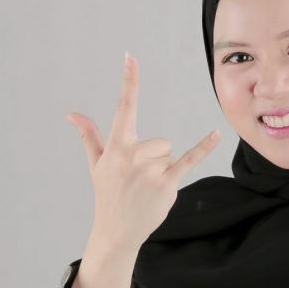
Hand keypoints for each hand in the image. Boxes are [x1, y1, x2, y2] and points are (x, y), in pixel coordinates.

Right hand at [66, 51, 219, 251]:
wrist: (116, 231)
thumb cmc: (108, 195)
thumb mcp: (97, 164)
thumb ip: (89, 136)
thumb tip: (72, 114)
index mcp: (116, 146)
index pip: (124, 106)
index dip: (129, 81)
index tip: (131, 57)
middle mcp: (131, 155)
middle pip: (161, 141)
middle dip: (155, 159)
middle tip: (140, 181)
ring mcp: (150, 169)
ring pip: (170, 154)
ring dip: (163, 170)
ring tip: (147, 189)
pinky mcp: (167, 183)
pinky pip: (189, 160)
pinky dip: (204, 148)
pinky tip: (216, 135)